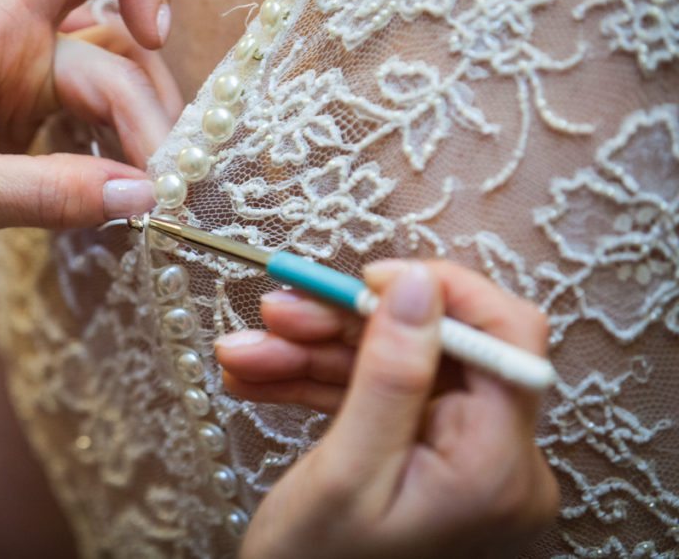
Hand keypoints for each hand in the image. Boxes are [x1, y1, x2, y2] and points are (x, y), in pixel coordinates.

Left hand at [0, 0, 178, 302]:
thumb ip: (51, 194)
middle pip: (112, 53)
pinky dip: (111, 164)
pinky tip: (120, 202)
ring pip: (106, 97)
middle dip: (145, 111)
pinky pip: (86, 139)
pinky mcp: (16, 144)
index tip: (158, 35)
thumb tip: (146, 195)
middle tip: (162, 185)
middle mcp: (9, 55)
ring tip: (150, 199)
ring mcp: (16, 100)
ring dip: (136, 139)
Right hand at [215, 260, 558, 558]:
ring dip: (314, 352)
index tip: (372, 278)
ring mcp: (458, 460)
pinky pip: (377, 399)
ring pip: (394, 369)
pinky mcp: (425, 459)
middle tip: (279, 311)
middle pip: (433, 348)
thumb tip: (417, 286)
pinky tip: (262, 375)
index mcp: (494, 468)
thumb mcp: (345, 473)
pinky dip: (319, 383)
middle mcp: (493, 461)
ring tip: (245, 352)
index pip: (506, 339)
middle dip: (345, 325)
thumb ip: (389, 377)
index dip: (440, 293)